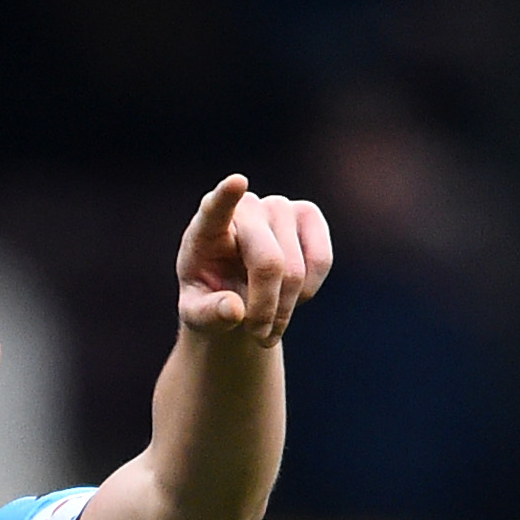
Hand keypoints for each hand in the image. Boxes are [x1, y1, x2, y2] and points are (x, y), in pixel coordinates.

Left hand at [177, 174, 331, 346]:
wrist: (238, 291)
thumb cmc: (211, 299)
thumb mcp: (198, 316)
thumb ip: (208, 315)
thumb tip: (234, 310)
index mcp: (206, 228)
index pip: (215, 209)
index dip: (226, 197)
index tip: (236, 183)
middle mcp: (245, 209)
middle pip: (269, 264)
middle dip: (266, 309)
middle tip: (259, 336)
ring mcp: (279, 207)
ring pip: (295, 271)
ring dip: (284, 309)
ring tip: (267, 320)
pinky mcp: (308, 214)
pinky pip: (321, 262)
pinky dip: (307, 292)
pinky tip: (288, 295)